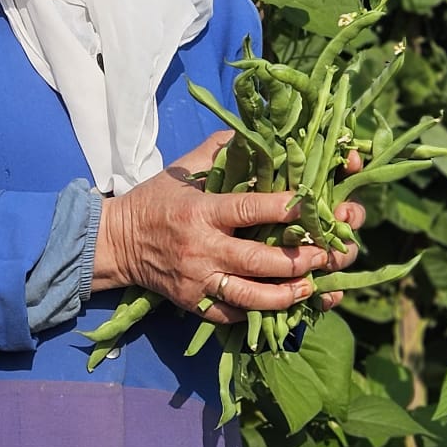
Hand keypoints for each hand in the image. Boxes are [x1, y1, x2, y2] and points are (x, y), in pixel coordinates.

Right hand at [92, 131, 361, 323]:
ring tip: (313, 285)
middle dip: (299, 259)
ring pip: (251, 296)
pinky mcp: (195, 304)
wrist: (117, 243)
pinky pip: (234, 314)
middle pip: (259, 260)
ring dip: (288, 294)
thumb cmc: (157, 200)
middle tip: (329, 254)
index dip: (288, 209)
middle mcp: (201, 249)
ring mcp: (198, 281)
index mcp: (202, 211)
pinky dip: (263, 313)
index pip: (251, 209)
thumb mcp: (183, 168)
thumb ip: (222, 150)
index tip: (318, 206)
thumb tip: (261, 131)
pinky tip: (287, 305)